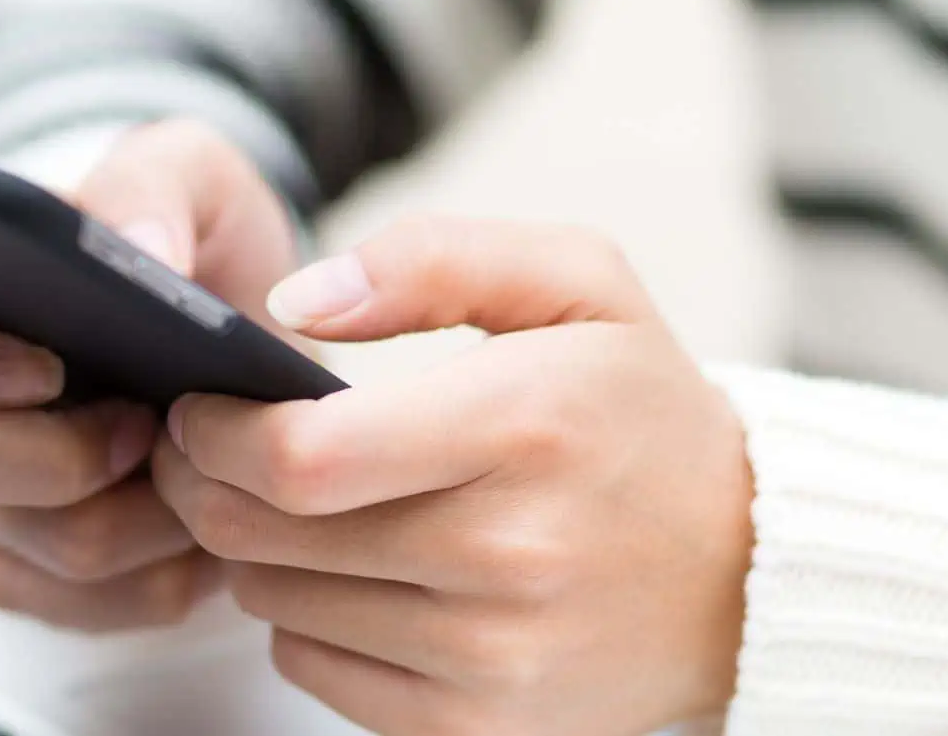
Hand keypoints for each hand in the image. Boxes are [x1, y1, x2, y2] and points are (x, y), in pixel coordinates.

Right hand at [0, 121, 300, 629]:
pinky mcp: (36, 577)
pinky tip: (208, 514)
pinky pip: (97, 606)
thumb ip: (153, 185)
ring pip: (35, 547)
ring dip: (141, 512)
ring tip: (199, 459)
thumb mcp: (186, 171)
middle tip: (145, 421)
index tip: (44, 359)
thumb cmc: (184, 240)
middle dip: (53, 453)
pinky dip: (174, 567)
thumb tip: (136, 251)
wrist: (239, 329)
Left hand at [154, 217, 754, 733]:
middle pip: (264, 536)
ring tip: (301, 508)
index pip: (300, 458)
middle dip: (207, 485)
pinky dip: (304, 620)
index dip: (215, 434)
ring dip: (258, 551)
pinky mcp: (477, 727)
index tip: (199, 409)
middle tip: (205, 451)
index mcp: (524, 427)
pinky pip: (312, 669)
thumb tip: (293, 302)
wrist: (748, 569)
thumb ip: (432, 259)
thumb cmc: (639, 412)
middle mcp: (508, 554)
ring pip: (274, 603)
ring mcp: (492, 656)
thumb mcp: (575, 283)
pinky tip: (353, 576)